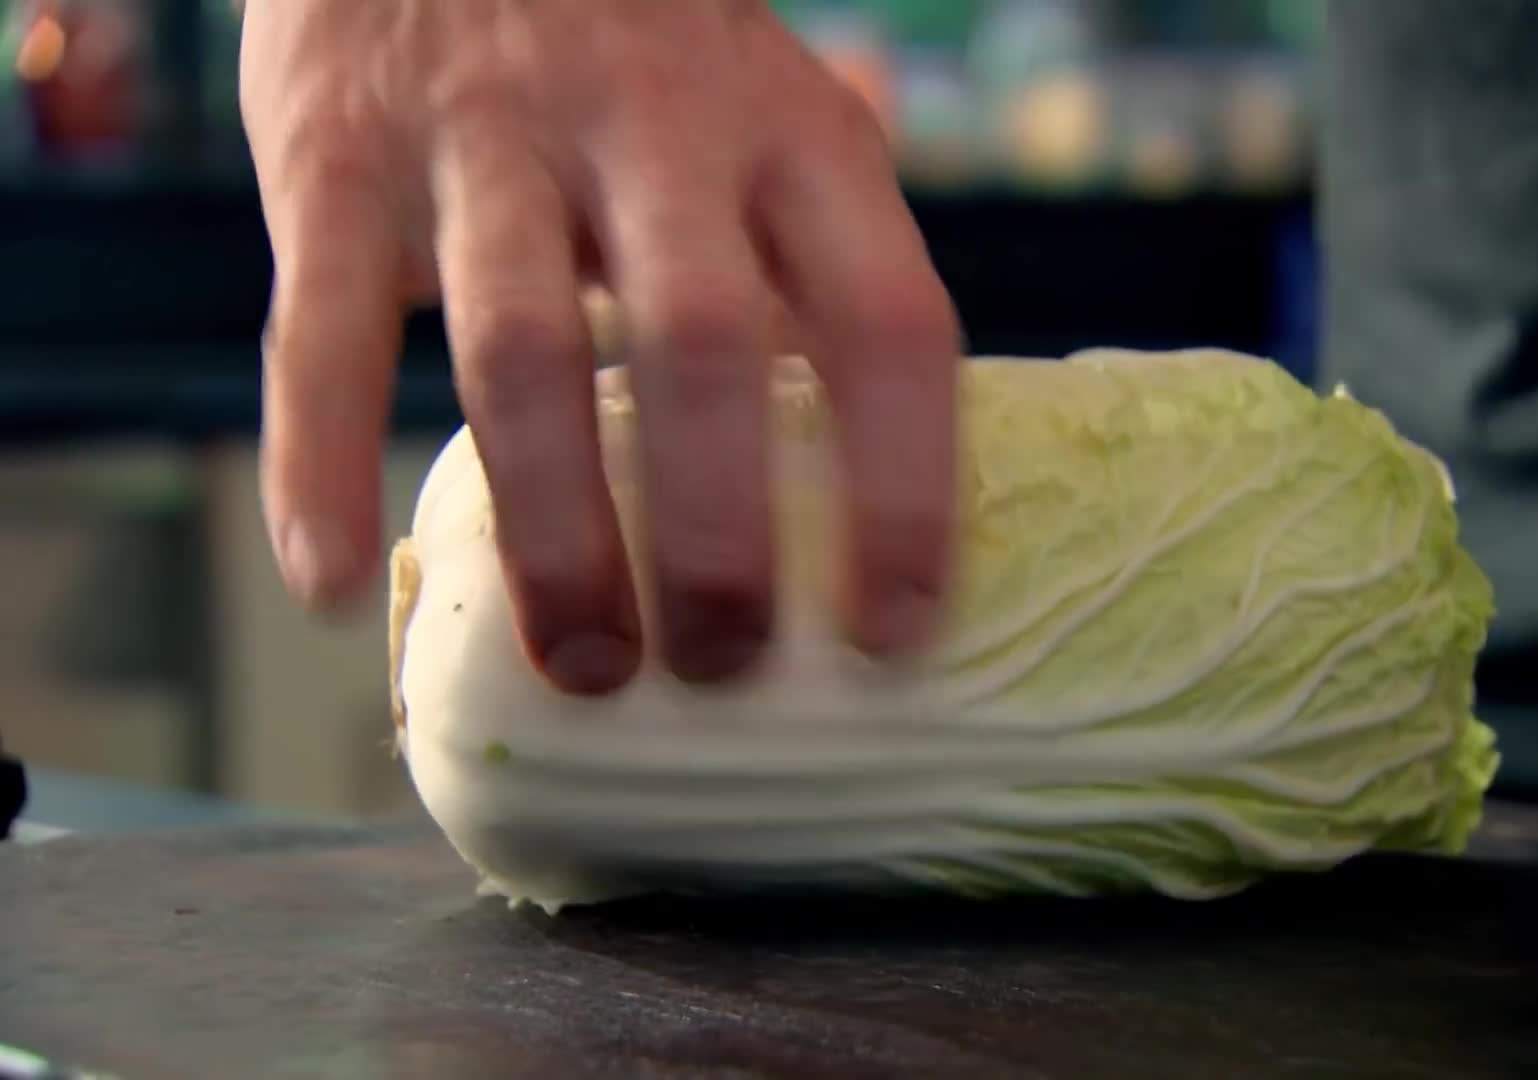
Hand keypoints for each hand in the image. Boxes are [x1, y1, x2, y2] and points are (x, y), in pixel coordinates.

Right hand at [241, 0, 959, 691]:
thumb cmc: (640, 49)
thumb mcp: (770, 112)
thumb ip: (827, 257)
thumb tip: (903, 440)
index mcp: (791, 136)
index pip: (888, 321)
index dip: (905, 491)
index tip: (895, 633)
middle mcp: (656, 126)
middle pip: (705, 344)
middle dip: (718, 535)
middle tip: (718, 668)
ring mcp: (489, 136)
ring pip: (523, 349)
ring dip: (556, 529)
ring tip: (580, 663)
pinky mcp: (338, 155)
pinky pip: (322, 326)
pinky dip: (316, 459)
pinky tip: (329, 583)